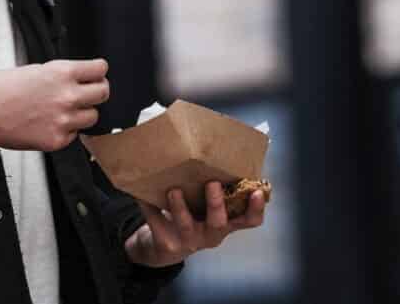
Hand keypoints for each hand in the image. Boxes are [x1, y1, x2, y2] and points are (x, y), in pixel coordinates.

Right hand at [0, 58, 109, 161]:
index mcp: (62, 72)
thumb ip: (60, 76)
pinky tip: (48, 124)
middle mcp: (67, 96)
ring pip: (93, 117)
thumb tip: (77, 80)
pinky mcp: (56, 140)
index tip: (96, 75)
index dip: (98, 72)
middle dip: (96, 92)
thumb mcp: (34, 70)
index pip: (100, 69)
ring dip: (82, 113)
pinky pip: (74, 135)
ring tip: (63, 111)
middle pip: (104, 93)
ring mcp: (63, 120)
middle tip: (87, 93)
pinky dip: (66, 131)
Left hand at [124, 181, 267, 266]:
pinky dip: (149, 207)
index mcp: (225, 224)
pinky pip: (158, 223)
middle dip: (215, 203)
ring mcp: (189, 242)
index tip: (257, 192)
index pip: (248, 221)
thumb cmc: (192, 219)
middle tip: (212, 183)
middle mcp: (211, 235)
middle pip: (218, 223)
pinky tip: (142, 194)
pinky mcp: (167, 244)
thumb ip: (214, 191)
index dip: (255, 208)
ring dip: (180, 207)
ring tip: (173, 190)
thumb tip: (212, 150)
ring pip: (186, 225)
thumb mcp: (206, 210)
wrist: (163, 250)